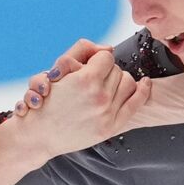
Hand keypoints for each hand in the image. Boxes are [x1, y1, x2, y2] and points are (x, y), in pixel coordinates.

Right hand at [11, 42, 150, 159]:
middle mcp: (99, 97)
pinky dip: (143, 90)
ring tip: (108, 84)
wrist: (39, 136)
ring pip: (128, 83)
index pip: (106, 57)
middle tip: (94, 79)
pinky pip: (137, 102)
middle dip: (106, 71)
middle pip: (117, 70)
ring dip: (119, 81)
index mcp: (85, 80)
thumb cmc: (45, 102)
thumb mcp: (57, 70)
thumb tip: (109, 48)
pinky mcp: (111, 127)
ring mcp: (107, 113)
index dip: (97, 60)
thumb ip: (82, 51)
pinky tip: (144, 82)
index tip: (90, 66)